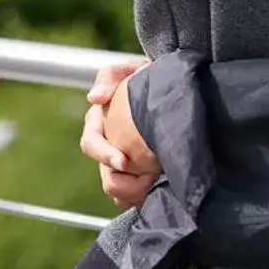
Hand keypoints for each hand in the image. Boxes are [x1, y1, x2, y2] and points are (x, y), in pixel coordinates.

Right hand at [82, 60, 159, 208]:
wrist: (177, 89)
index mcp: (100, 122)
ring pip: (117, 190)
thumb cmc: (151, 76)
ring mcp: (123, 162)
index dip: (104, 155)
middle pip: (106, 176)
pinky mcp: (138, 173)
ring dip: (133, 192)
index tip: (123, 162)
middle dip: (123, 183)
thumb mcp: (133, 70)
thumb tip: (94, 99)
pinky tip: (156, 192)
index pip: (91, 144)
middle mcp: (109, 145)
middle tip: (146, 181)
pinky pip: (131, 197)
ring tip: (154, 185)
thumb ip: (112, 77)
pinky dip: (140, 198)